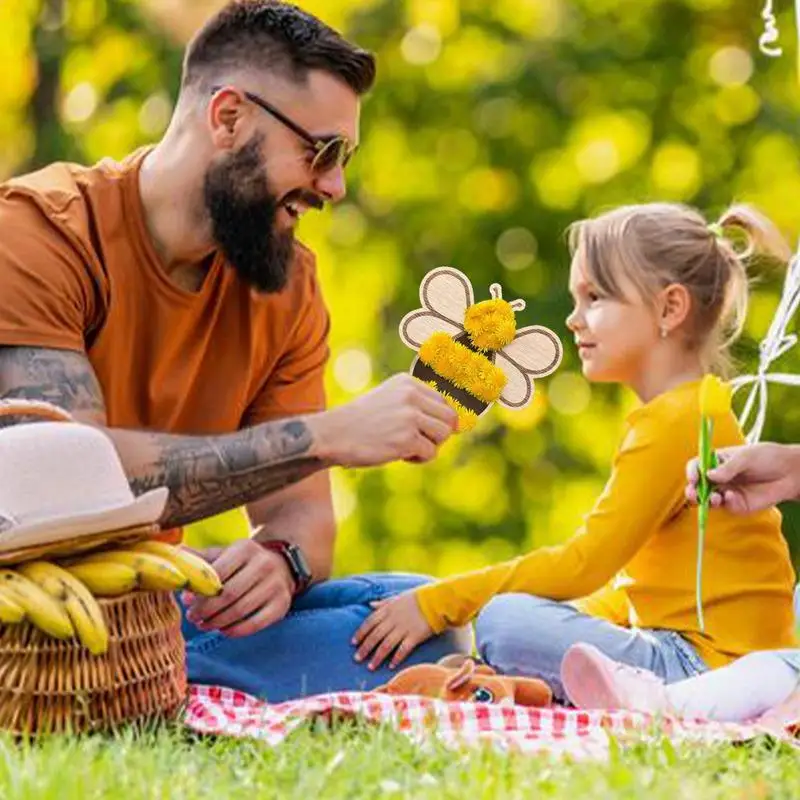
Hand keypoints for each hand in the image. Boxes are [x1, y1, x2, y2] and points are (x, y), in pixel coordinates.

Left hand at [182, 539, 293, 636]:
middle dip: (206, 610)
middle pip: (229, 595)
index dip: (200, 591)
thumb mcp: (224, 554)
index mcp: (246, 548)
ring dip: (217, 623)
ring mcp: (276, 585)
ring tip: (205, 624)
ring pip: (240, 611)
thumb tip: (176, 565)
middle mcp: (264, 564)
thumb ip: (200, 559)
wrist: (281, 566)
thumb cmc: (243, 562)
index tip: (188, 601)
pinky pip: (255, 624)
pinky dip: (236, 631)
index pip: (218, 573)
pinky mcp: (282, 604)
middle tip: (193, 617)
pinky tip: (224, 630)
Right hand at [309, 374, 457, 467]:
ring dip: (429, 446)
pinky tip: (399, 455)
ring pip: (443, 435)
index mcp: (407, 383)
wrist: (332, 434)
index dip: (438, 421)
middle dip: (438, 434)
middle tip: (418, 441)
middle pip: (450, 418)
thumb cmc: (361, 422)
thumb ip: (418, 407)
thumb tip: (460, 425)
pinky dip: (418, 459)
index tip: (422, 430)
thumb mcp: (389, 401)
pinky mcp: (407, 438)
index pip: (444, 402)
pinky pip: (430, 452)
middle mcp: (410, 395)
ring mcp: (409, 416)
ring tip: (407, 448)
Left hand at [352, 591, 433, 669]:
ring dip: (377, 657)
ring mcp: (404, 628)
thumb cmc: (417, 598)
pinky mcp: (415, 636)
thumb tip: (370, 604)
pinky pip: (403, 649)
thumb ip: (383, 602)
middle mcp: (393, 619)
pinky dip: (396, 658)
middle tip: (357, 659)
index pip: (370, 622)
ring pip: (386, 645)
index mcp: (388, 609)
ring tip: (370, 667)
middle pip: (375, 636)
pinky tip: (390, 666)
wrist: (436, 601)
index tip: (353, 643)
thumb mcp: (397, 597)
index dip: (360, 633)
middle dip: (365, 648)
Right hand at [685, 443, 799, 513]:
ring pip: (708, 499)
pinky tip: (733, 497)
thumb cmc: (768, 457)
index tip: (693, 478)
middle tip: (694, 494)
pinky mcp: (738, 504)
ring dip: (706, 500)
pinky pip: (726, 507)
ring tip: (715, 498)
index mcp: (717, 461)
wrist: (791, 472)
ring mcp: (727, 491)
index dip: (691, 472)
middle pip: (697, 486)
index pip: (697, 466)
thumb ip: (728, 467)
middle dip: (692, 491)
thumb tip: (708, 475)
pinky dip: (727, 503)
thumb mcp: (746, 457)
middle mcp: (718, 478)